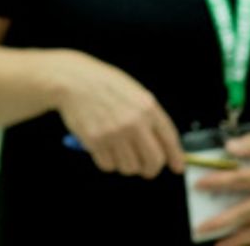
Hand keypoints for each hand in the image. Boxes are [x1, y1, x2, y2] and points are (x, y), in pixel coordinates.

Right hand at [52, 49, 184, 178]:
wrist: (72, 79)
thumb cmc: (102, 84)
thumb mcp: (133, 92)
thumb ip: (148, 116)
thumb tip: (161, 144)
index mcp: (147, 107)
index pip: (170, 140)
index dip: (176, 157)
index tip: (177, 167)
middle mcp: (134, 122)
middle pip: (153, 161)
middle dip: (151, 170)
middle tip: (145, 169)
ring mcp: (114, 133)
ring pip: (130, 167)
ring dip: (125, 164)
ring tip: (116, 150)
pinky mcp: (95, 141)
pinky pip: (108, 166)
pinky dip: (107, 162)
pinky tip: (102, 147)